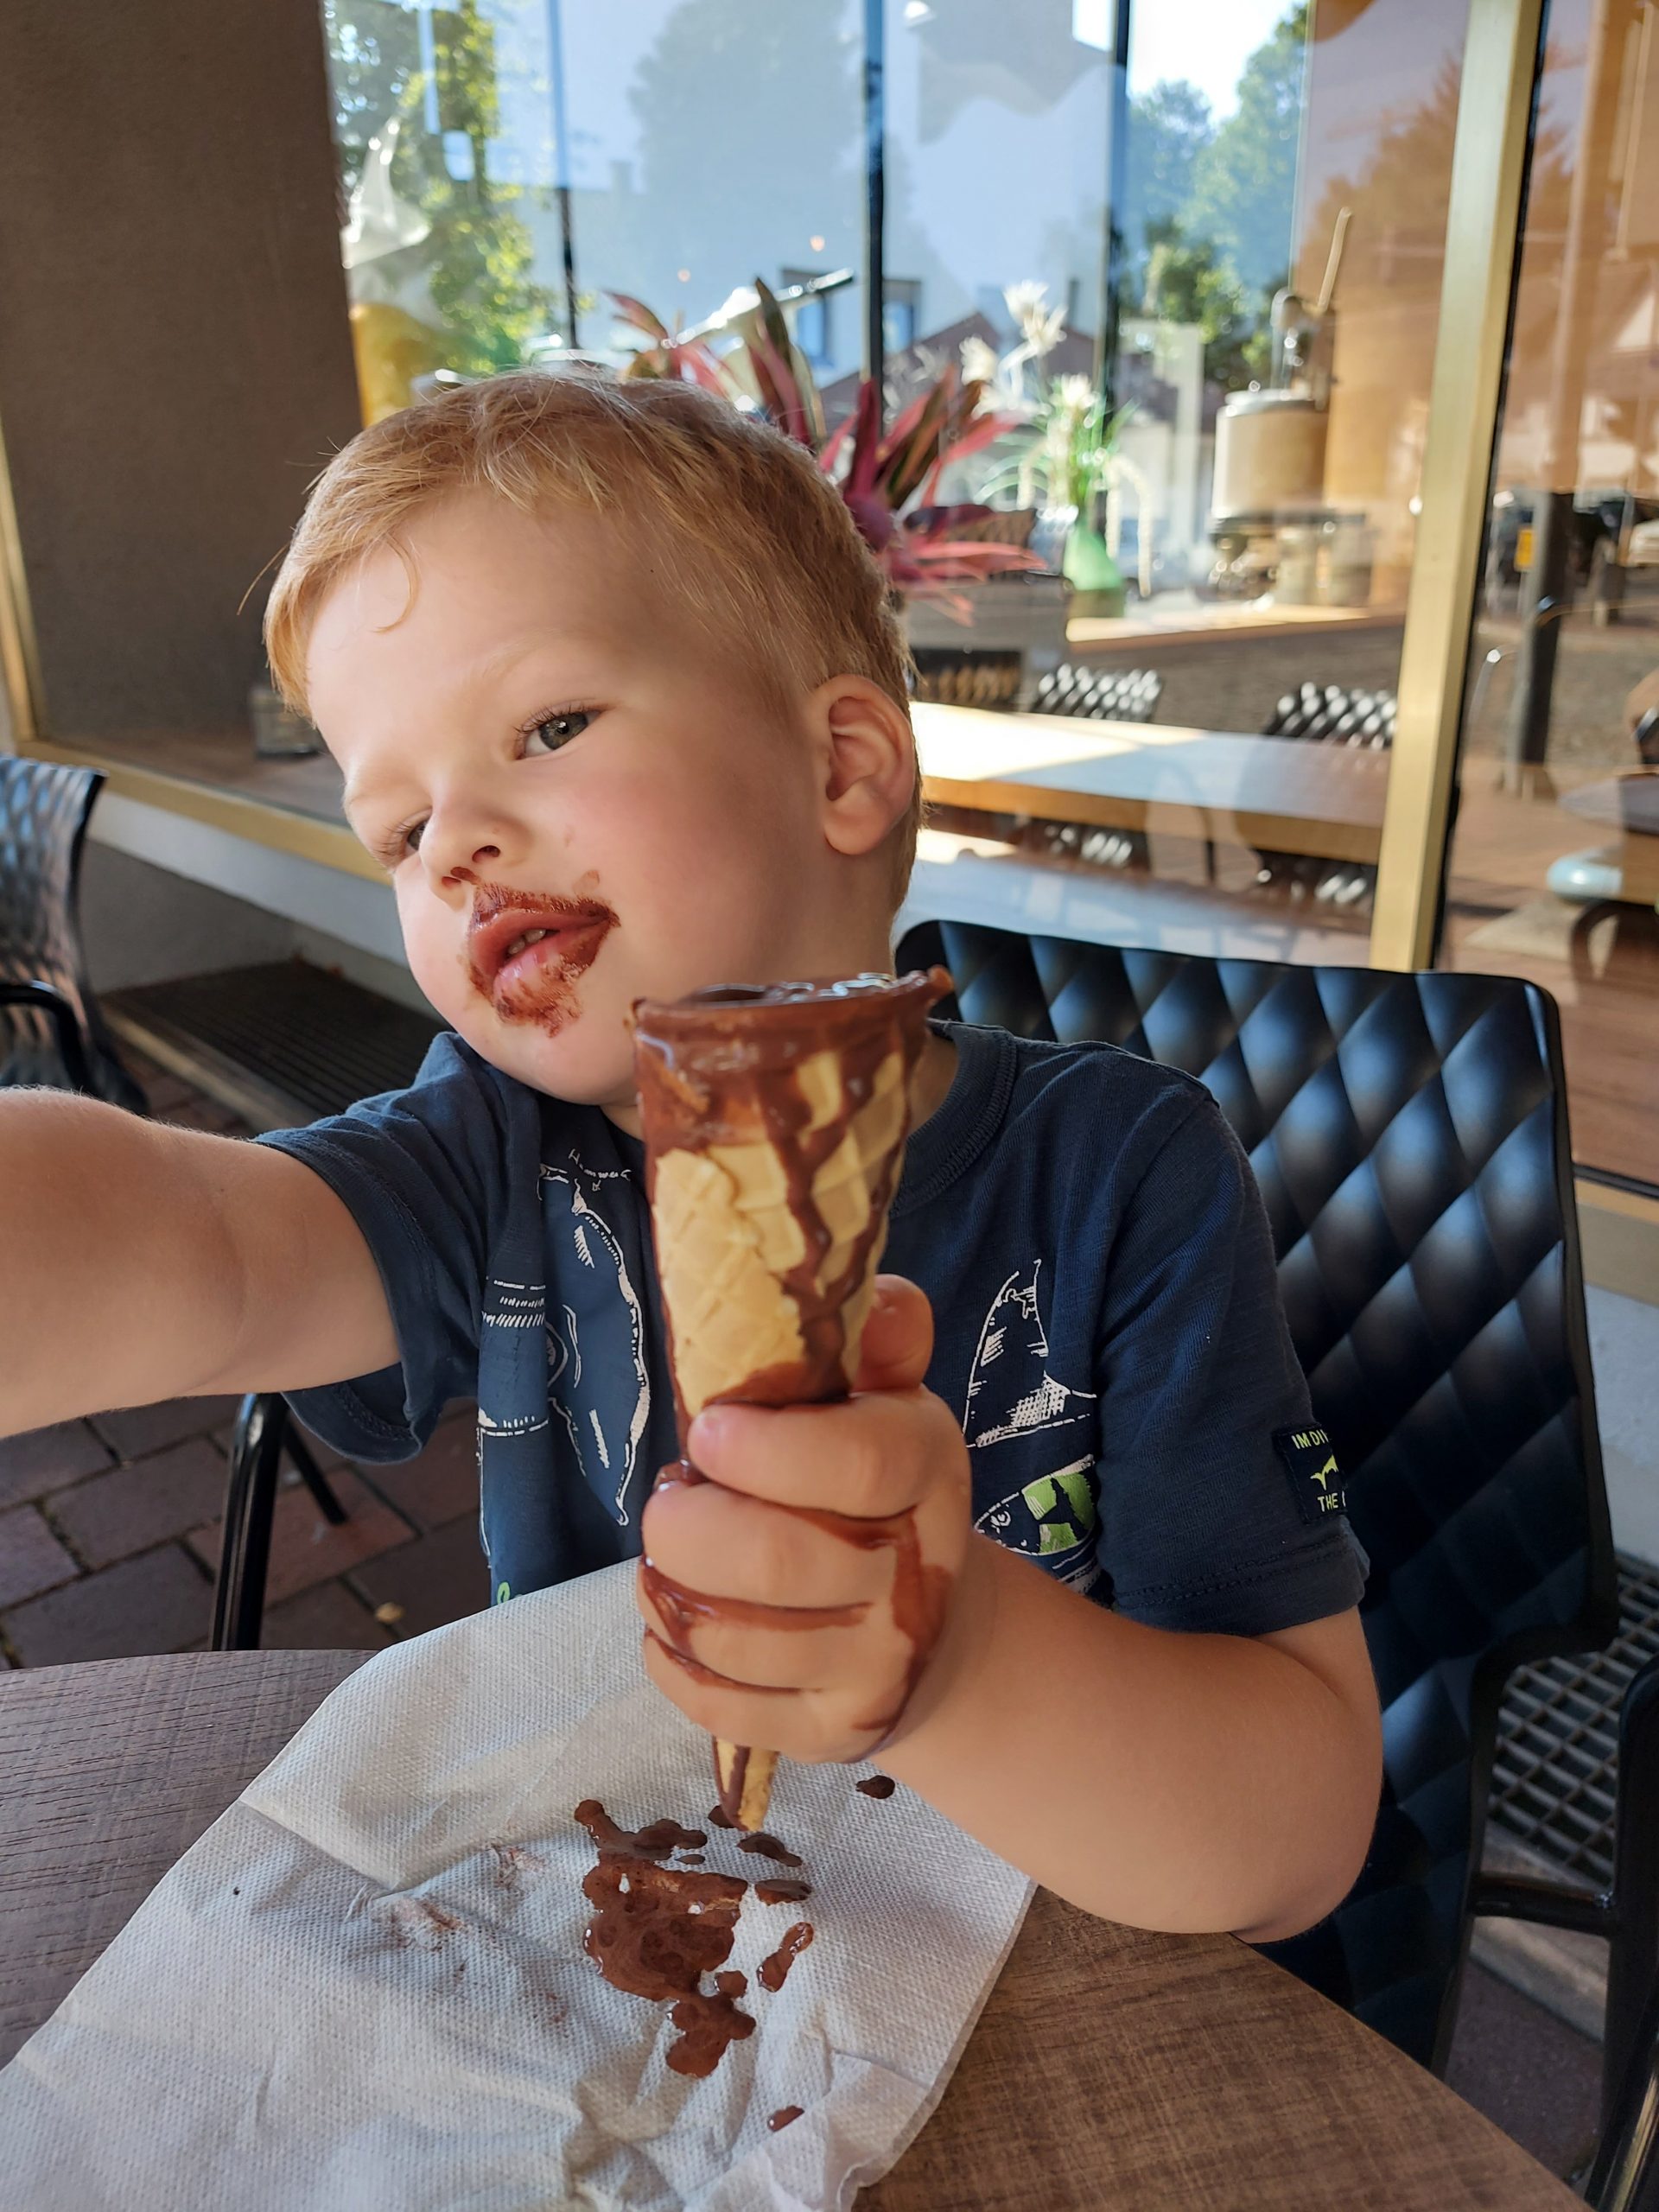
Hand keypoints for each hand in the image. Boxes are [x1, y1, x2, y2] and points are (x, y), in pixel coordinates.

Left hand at [637, 1274, 972, 1766]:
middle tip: (672, 1500)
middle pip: (774, 1559)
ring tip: (671, 1555)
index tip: (708, 1432)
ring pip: (732, 1636)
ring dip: (668, 1587)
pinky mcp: (831, 1733)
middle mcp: (913, 1574)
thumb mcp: (891, 1405)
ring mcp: (875, 1664)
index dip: (764, 1448)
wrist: (934, 1636)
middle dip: (687, 1525)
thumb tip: (881, 1296)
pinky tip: (675, 1619)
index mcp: (925, 1472)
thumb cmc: (882, 1493)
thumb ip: (880, 1343)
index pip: (854, 1463)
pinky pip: (718, 1704)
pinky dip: (669, 1655)